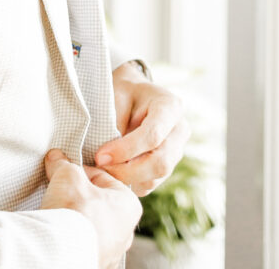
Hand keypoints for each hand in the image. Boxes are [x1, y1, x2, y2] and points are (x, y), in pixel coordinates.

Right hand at [41, 149, 140, 268]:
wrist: (61, 253)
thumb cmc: (75, 212)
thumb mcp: (68, 175)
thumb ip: (64, 164)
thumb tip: (55, 159)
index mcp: (130, 206)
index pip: (102, 178)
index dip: (80, 171)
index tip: (65, 171)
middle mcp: (125, 232)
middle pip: (96, 203)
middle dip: (77, 196)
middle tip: (59, 191)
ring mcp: (109, 252)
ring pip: (89, 225)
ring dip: (73, 217)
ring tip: (56, 211)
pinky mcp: (91, 263)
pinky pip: (80, 244)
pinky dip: (69, 236)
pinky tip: (57, 230)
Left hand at [94, 62, 189, 196]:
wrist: (133, 96)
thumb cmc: (124, 94)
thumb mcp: (116, 97)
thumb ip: (115, 123)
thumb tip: (106, 157)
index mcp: (171, 106)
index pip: (154, 135)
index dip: (126, 149)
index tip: (100, 156)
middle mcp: (180, 130)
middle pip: (160, 162)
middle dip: (127, 171)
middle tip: (99, 167)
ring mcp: (176, 151)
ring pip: (155, 177)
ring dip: (126, 178)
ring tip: (102, 168)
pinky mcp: (166, 167)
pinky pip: (149, 184)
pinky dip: (128, 183)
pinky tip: (112, 171)